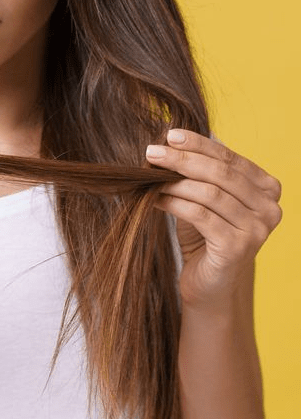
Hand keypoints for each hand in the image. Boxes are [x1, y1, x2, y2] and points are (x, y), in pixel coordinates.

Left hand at [145, 130, 281, 309]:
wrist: (209, 284)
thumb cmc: (205, 235)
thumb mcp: (204, 197)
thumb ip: (197, 172)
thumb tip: (168, 141)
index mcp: (267, 188)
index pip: (229, 157)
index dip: (199, 144)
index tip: (170, 135)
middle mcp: (270, 208)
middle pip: (220, 173)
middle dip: (182, 159)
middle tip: (152, 152)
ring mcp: (257, 230)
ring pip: (209, 193)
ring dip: (174, 181)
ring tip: (149, 176)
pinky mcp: (238, 248)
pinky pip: (199, 215)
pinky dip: (173, 203)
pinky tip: (154, 198)